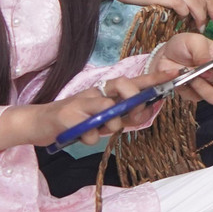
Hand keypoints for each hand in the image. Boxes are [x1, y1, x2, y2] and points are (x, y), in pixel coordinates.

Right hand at [0, 66, 179, 151]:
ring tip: (99, 130)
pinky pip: (88, 129)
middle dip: (133, 100)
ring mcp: (79, 102)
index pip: (133, 82)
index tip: (173, 74)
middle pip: (122, 86)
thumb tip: (145, 112)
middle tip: (131, 113)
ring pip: (108, 110)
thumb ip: (122, 116)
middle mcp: (94, 92)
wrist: (39, 124)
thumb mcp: (103, 119)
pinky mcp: (66, 116)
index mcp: (105, 92)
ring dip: (109, 125)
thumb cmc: (76, 121)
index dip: (153, 78)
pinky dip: (89, 137)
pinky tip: (82, 136)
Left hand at [152, 32, 212, 103]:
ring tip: (190, 75)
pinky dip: (186, 87)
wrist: (164, 55)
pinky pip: (194, 98)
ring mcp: (207, 87)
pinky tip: (181, 78)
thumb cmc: (183, 45)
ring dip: (202, 86)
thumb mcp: (194, 40)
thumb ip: (202, 50)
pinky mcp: (193, 95)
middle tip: (205, 73)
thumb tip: (208, 63)